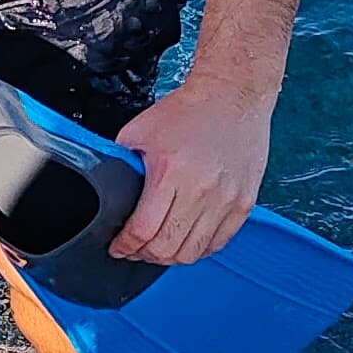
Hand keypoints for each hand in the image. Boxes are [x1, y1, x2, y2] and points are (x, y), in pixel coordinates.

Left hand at [111, 75, 275, 264]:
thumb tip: (109, 191)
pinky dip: (198, 248)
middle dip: (144, 255)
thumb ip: (121, 163)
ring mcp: (226, 200)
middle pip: (167, 249)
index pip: (143, 230)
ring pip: (193, 252)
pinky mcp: (244, 203)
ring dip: (170, 257)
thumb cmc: (186, 111)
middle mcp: (201, 190)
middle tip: (135, 249)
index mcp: (170, 173)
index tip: (118, 247)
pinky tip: (186, 239)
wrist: (231, 96)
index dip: (125, 246)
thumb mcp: (139, 131)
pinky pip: (218, 243)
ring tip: (160, 247)